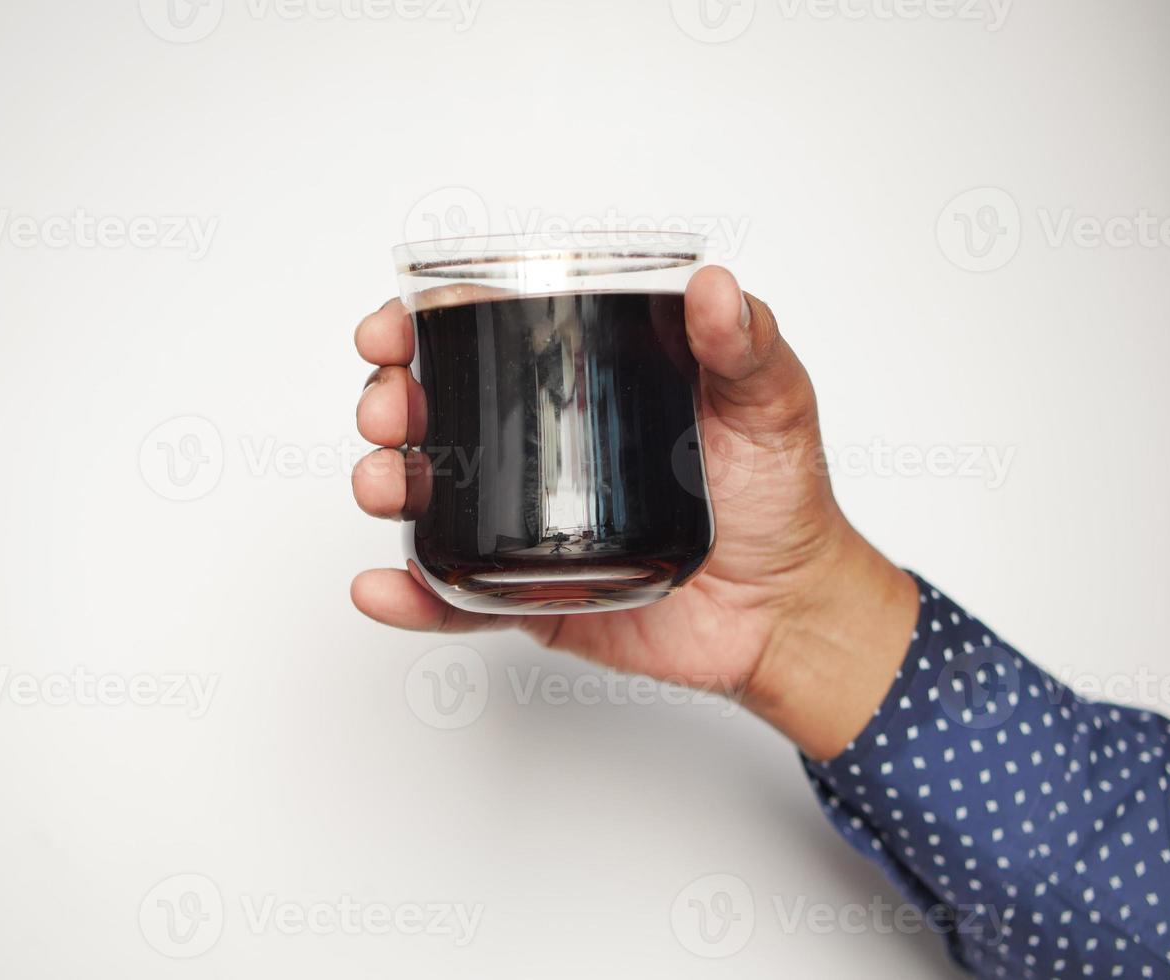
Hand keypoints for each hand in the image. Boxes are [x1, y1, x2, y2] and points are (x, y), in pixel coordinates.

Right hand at [350, 267, 916, 758]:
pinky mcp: (528, 597)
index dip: (421, 328)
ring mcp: (525, 525)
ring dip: (385, 483)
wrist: (788, 609)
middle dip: (387, 402)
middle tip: (390, 408)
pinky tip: (380, 587)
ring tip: (385, 483)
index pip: (480, 343)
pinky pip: (456, 600)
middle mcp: (537, 451)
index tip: (396, 326)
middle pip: (432, 414)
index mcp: (578, 389)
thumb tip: (713, 287)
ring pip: (428, 500)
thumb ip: (747, 345)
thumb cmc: (779, 498)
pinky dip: (409, 597)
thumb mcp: (771, 404)